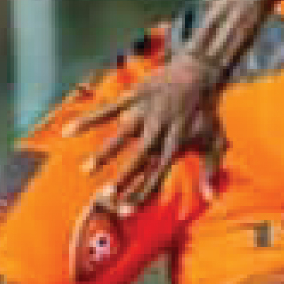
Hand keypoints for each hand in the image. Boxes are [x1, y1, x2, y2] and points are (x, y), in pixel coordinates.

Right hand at [79, 45, 229, 210]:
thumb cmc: (207, 111)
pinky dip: (89, 120)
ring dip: (105, 152)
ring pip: (122, 135)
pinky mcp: (135, 94)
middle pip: (140, 157)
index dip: (142, 192)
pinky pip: (108, 109)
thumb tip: (213, 198)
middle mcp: (160, 129)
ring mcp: (146, 111)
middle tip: (104, 196)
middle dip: (123, 177)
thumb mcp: (215, 141)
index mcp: (177, 143)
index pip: (158, 173)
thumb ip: (211, 170)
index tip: (125, 211)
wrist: (200, 72)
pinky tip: (68, 131)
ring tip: (86, 170)